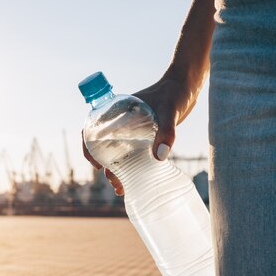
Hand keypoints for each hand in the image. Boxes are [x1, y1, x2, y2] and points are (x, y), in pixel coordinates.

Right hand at [81, 74, 195, 195]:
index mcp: (115, 111)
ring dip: (117, 170)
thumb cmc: (174, 92)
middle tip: (114, 181)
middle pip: (105, 146)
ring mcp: (132, 130)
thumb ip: (166, 132)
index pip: (92, 129)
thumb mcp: (170, 111)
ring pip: (118, 152)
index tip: (96, 163)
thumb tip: (160, 157)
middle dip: (106, 166)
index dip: (88, 147)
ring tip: (121, 188)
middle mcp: (121, 122)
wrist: (186, 87)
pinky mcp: (145, 136)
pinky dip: (132, 167)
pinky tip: (137, 181)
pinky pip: (133, 153)